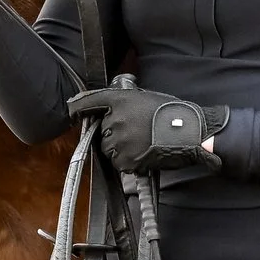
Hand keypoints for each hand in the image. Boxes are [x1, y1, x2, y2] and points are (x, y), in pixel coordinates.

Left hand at [65, 84, 228, 174]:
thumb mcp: (145, 98)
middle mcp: (114, 120)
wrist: (188, 132)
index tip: (71, 110)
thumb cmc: (172, 113)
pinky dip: (128, 161)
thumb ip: (126, 104)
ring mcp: (118, 141)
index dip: (78, 106)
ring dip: (120, 148)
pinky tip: (144, 153)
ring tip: (142, 143)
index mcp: (119, 101)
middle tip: (136, 132)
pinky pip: (119, 162)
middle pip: (102, 130)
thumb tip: (113, 112)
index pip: (90, 101)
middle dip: (113, 133)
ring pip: (109, 148)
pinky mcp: (125, 159)